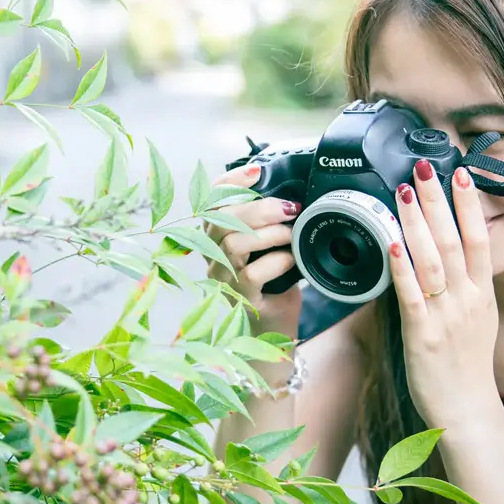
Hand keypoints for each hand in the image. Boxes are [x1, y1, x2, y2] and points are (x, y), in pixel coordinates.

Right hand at [204, 164, 303, 338]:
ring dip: (269, 233)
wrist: (275, 332)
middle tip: (290, 208)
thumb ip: (270, 223)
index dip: (230, 182)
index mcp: (218, 237)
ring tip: (291, 235)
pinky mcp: (240, 298)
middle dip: (259, 208)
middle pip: (220, 219)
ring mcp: (223, 279)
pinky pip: (251, 273)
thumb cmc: (274, 286)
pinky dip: (276, 261)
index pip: (211, 201)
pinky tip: (291, 260)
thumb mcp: (271, 247)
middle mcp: (213, 256)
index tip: (258, 171)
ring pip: (232, 243)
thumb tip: (292, 195)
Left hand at [387, 161, 499, 427]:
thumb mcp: (477, 318)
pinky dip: (402, 267)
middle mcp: (467, 300)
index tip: (460, 173)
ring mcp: (446, 316)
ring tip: (403, 191)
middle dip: (437, 202)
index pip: (479, 239)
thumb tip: (445, 251)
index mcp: (482, 293)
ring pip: (432, 261)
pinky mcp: (421, 335)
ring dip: (416, 223)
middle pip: (454, 241)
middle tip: (424, 168)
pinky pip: (410, 294)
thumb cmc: (465, 364)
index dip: (469, 205)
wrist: (466, 411)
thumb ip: (465, 284)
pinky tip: (392, 243)